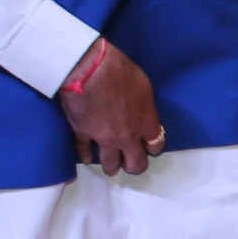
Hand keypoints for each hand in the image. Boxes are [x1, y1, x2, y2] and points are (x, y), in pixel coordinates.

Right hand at [59, 38, 164, 176]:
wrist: (89, 70)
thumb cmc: (120, 71)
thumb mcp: (144, 86)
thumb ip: (145, 106)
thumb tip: (142, 112)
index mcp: (145, 122)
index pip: (156, 145)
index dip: (153, 147)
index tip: (150, 146)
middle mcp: (127, 136)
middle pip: (135, 163)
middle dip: (134, 165)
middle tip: (131, 163)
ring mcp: (103, 137)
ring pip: (110, 163)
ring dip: (111, 167)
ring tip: (111, 168)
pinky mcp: (82, 133)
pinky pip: (84, 151)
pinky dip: (86, 156)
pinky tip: (86, 159)